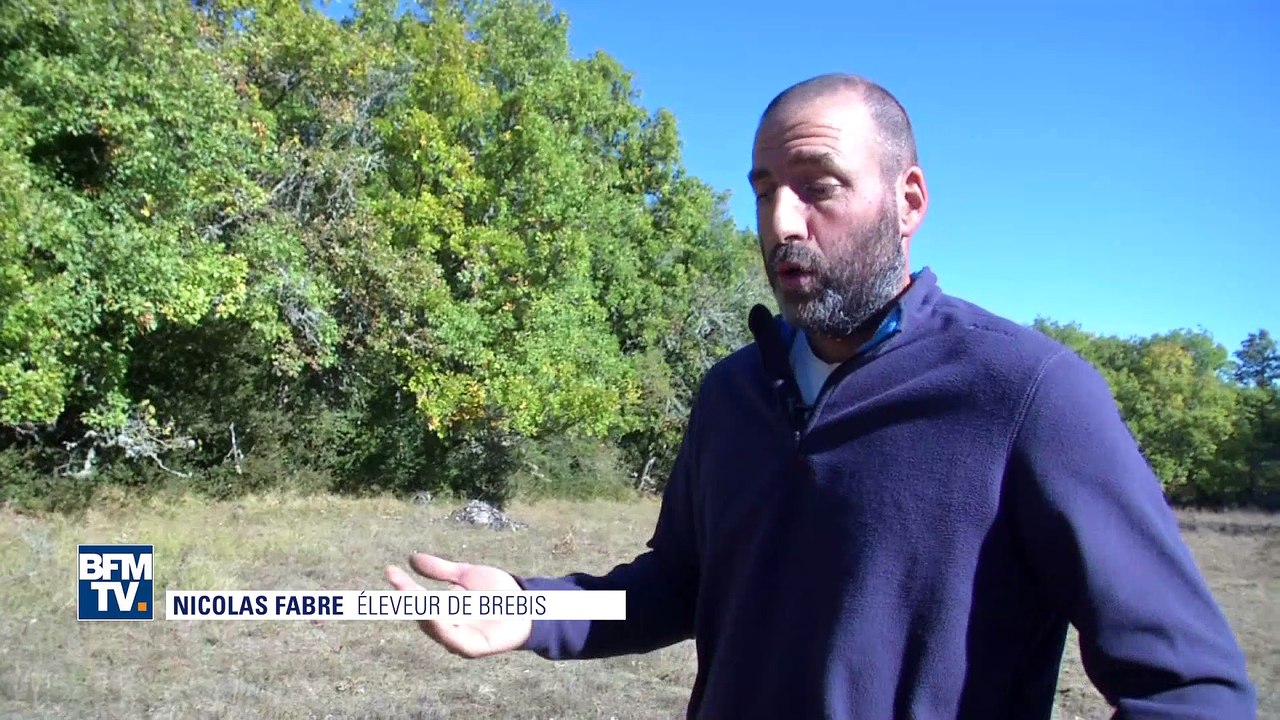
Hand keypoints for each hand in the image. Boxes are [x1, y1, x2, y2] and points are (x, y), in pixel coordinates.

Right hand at [384, 553, 532, 657]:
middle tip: (395, 581)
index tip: (390, 569)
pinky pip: (453, 639)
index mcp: (444, 612)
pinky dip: (441, 627)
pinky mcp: (473, 649)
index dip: (404, 586)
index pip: (419, 600)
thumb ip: (440, 570)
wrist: (530, 603)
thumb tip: (411, 559)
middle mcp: (448, 628)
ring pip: (434, 627)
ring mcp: (459, 639)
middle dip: (407, 599)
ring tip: (409, 594)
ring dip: (420, 611)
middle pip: (422, 614)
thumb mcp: (466, 575)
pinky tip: (432, 613)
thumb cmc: (499, 592)